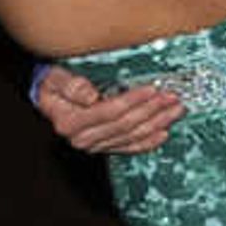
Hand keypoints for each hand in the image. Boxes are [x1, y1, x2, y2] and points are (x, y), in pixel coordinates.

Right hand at [35, 66, 181, 156]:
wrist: (49, 98)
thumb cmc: (54, 84)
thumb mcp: (55, 78)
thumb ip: (71, 85)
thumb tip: (89, 96)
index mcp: (70, 121)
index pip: (109, 111)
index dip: (132, 101)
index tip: (152, 89)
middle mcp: (82, 138)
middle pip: (125, 125)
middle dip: (152, 111)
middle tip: (172, 97)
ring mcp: (94, 144)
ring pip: (132, 136)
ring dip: (157, 123)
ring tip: (176, 110)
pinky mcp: (104, 146)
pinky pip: (129, 147)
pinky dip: (148, 141)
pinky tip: (164, 133)